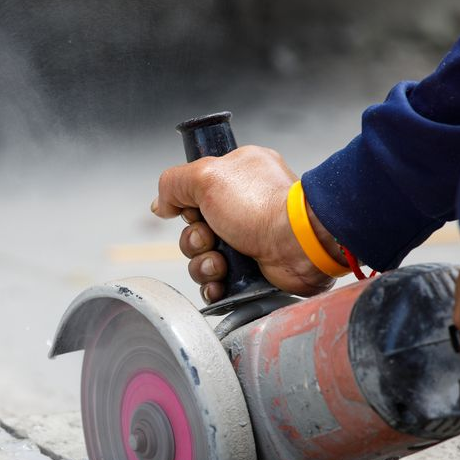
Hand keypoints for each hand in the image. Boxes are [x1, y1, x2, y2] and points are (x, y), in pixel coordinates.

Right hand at [151, 146, 340, 300]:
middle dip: (194, 240)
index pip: (194, 192)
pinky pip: (218, 281)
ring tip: (220, 263)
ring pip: (202, 257)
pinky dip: (214, 284)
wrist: (299, 245)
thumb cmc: (262, 206)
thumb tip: (161, 204)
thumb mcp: (207, 176)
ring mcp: (248, 238)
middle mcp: (242, 206)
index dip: (187, 206)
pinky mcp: (252, 268)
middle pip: (194, 228)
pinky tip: (221, 282)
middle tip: (210, 238)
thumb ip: (174, 182)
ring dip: (203, 264)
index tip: (194, 210)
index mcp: (237, 175)